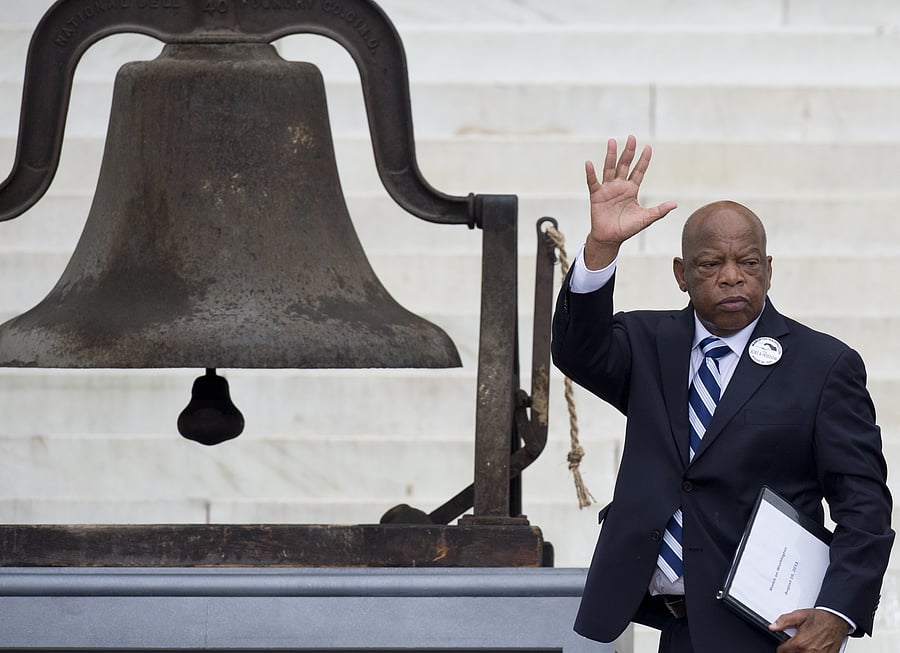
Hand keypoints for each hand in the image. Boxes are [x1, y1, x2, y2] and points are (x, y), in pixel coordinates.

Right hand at [583, 135, 676, 269]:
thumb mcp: (646, 219)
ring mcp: (608, 189)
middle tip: (632, 137)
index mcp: (632, 189)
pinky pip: (593, 182)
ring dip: (611, 155)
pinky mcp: (596, 196)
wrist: (610, 239)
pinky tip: (589, 163)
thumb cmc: (627, 228)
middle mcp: (620, 186)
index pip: (639, 171)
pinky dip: (591, 173)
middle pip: (624, 165)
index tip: (648, 147)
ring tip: (612, 141)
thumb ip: (659, 211)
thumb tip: (674, 204)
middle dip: (628, 151)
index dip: (643, 160)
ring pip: (610, 169)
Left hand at [771, 608, 849, 652]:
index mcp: (800, 643)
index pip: (782, 651)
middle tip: (797, 642)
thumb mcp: (799, 615)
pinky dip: (811, 652)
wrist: (837, 620)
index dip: (781, 646)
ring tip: (804, 644)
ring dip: (800, 651)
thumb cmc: (820, 618)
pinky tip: (813, 647)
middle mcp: (808, 652)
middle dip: (791, 649)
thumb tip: (773, 626)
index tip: (784, 643)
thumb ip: (784, 621)